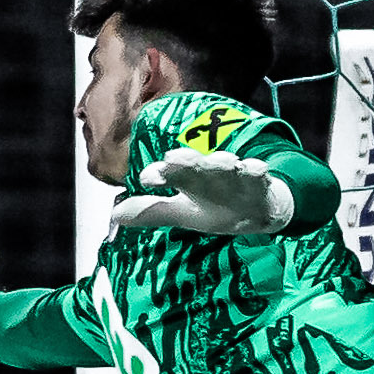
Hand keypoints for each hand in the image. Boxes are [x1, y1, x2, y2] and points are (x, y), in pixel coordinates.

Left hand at [108, 147, 295, 235]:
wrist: (258, 209)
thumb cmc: (216, 207)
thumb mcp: (183, 213)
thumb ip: (152, 212)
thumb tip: (115, 215)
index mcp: (189, 180)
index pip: (170, 175)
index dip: (159, 175)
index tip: (147, 177)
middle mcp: (209, 173)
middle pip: (196, 165)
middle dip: (185, 161)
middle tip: (173, 158)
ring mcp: (235, 175)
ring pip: (226, 166)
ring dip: (221, 162)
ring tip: (219, 160)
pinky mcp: (259, 181)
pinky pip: (258, 174)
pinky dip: (256, 171)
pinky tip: (254, 168)